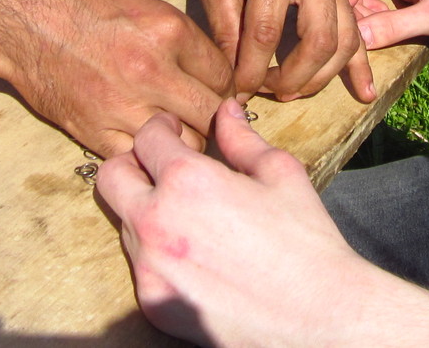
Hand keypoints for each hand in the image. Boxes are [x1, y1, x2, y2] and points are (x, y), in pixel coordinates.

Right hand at [0, 0, 234, 156]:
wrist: (16, 18)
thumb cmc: (75, 0)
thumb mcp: (140, 2)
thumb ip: (178, 36)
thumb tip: (207, 68)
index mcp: (167, 31)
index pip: (222, 74)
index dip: (223, 83)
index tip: (215, 88)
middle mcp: (151, 71)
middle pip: (211, 114)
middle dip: (214, 116)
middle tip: (205, 114)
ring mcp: (123, 106)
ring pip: (184, 143)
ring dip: (185, 138)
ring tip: (176, 128)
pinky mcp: (95, 132)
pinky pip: (141, 157)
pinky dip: (147, 152)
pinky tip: (143, 139)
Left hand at [97, 99, 372, 345]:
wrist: (318, 316)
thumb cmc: (305, 241)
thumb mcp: (280, 174)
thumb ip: (241, 139)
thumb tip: (225, 110)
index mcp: (187, 181)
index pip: (146, 136)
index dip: (162, 128)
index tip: (175, 132)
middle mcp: (156, 222)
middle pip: (111, 177)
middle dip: (134, 164)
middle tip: (163, 168)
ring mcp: (149, 267)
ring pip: (124, 222)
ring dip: (147, 210)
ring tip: (190, 216)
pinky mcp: (152, 303)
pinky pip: (140, 264)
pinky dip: (159, 253)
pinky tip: (196, 255)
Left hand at [197, 0, 372, 103]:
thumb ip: (225, 28)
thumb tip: (235, 79)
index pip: (267, 30)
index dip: (251, 69)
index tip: (237, 91)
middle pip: (318, 41)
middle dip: (293, 78)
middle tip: (267, 93)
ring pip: (344, 41)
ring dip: (320, 77)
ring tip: (290, 92)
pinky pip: (358, 31)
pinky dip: (359, 65)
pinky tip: (363, 92)